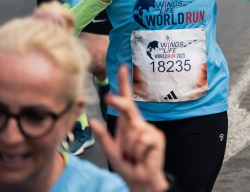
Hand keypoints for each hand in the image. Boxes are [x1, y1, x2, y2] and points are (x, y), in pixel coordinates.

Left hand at [91, 66, 168, 191]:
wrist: (141, 180)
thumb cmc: (128, 165)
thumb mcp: (110, 150)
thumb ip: (101, 136)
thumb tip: (92, 120)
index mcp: (128, 124)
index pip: (127, 101)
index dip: (124, 85)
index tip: (123, 68)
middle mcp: (140, 124)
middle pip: (130, 108)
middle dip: (119, 103)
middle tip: (109, 98)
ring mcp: (150, 130)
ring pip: (133, 131)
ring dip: (129, 147)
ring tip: (134, 156)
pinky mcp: (157, 138)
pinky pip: (142, 140)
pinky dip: (138, 151)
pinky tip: (143, 156)